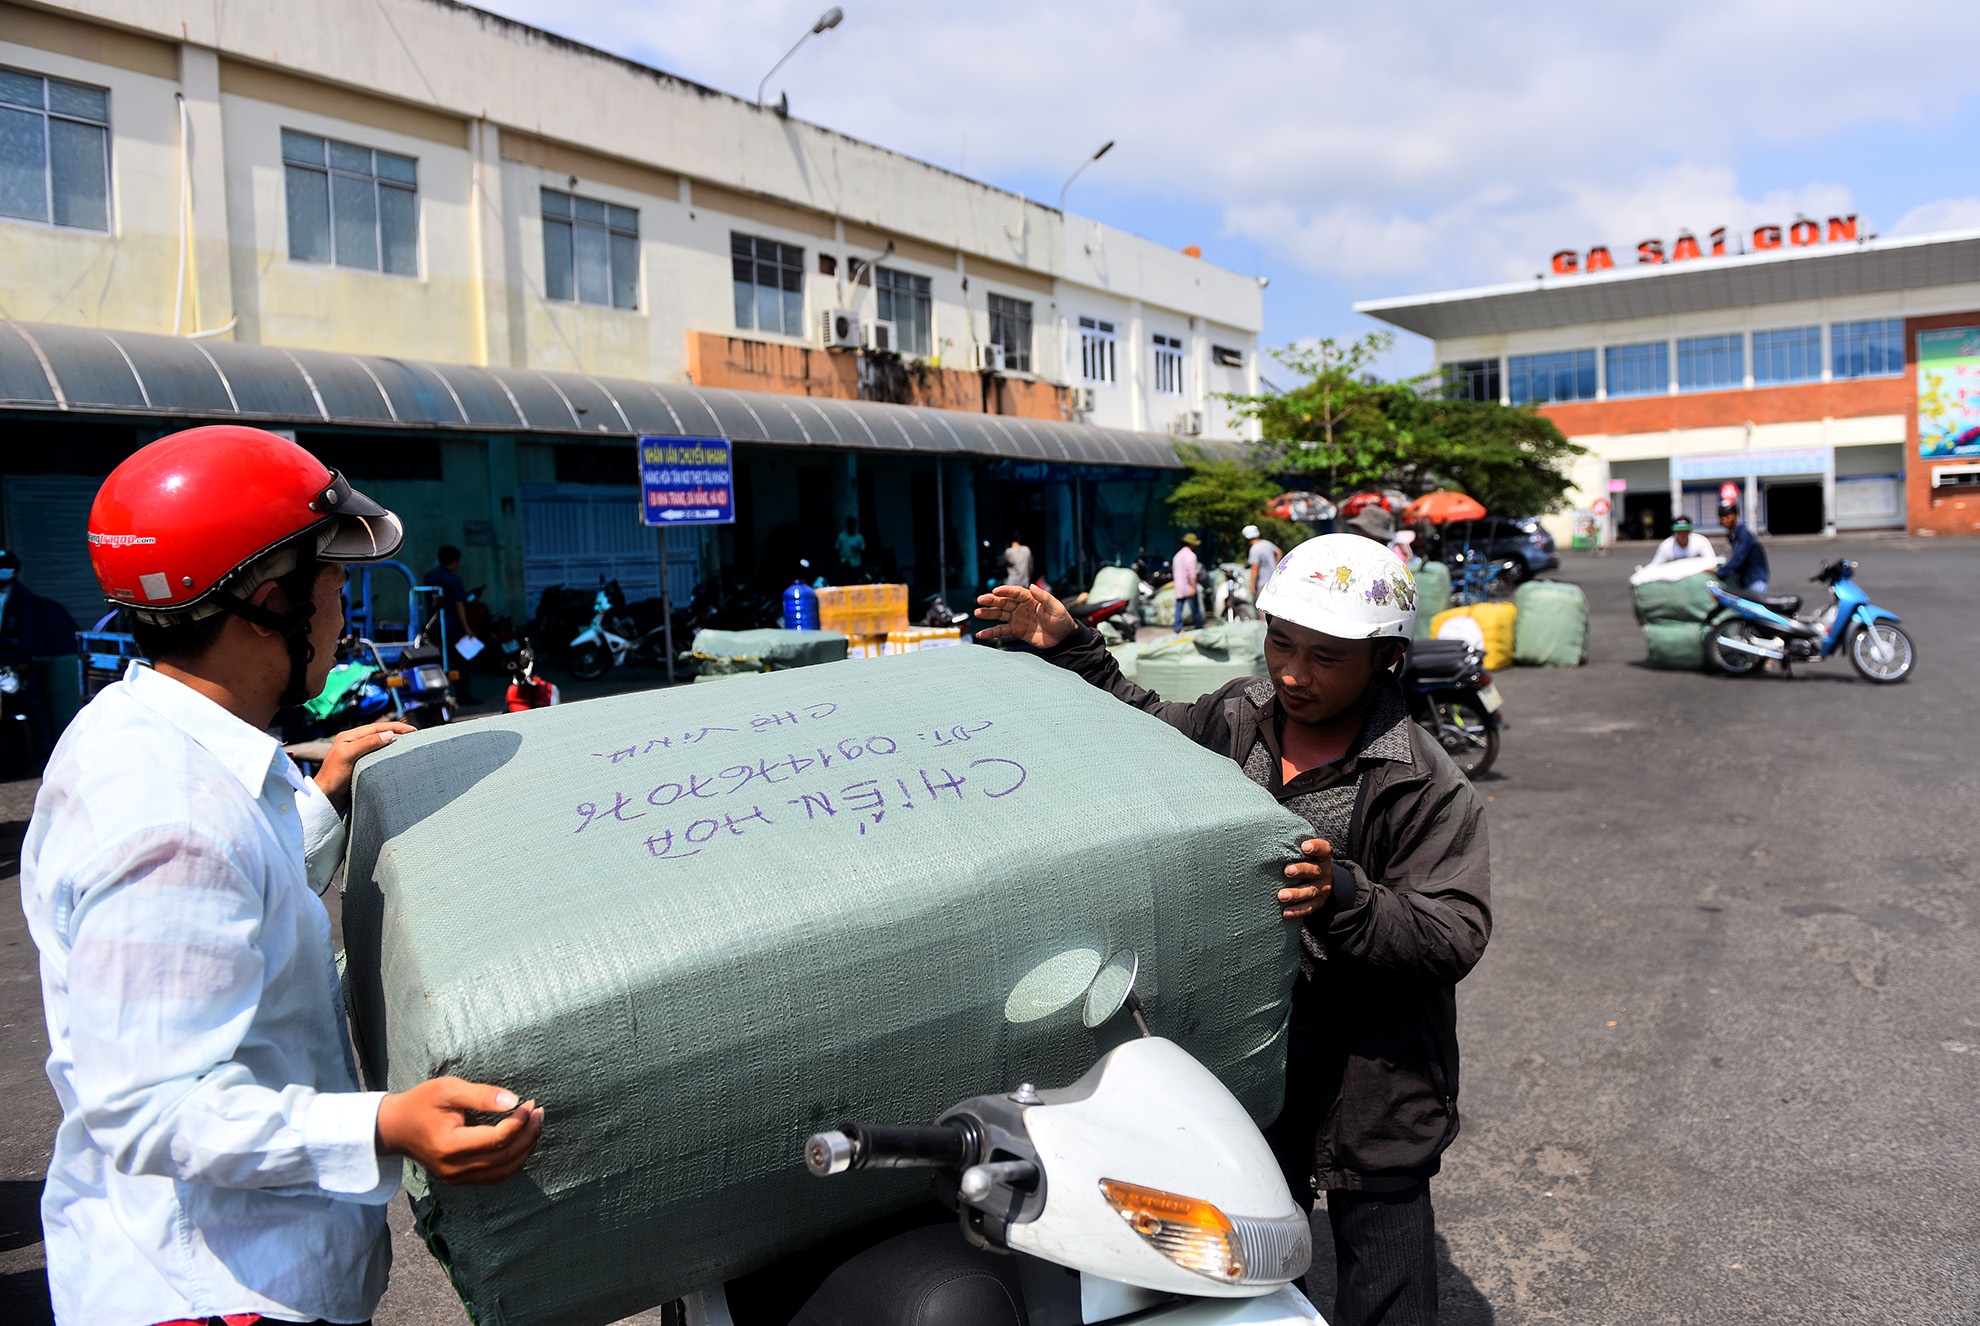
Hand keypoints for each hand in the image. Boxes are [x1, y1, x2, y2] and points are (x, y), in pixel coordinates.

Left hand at [312, 720, 414, 814]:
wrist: (326, 798)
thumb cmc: (332, 777)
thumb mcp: (348, 755)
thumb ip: (366, 743)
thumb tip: (388, 734)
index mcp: (348, 737)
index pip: (376, 727)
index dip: (394, 727)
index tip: (411, 731)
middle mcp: (353, 743)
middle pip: (378, 733)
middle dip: (396, 732)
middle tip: (413, 735)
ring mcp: (356, 754)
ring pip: (379, 744)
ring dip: (393, 742)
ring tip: (407, 744)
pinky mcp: (360, 766)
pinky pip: (377, 755)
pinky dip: (388, 753)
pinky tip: (395, 757)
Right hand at [376, 1077, 544, 1185]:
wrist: (394, 1128)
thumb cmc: (421, 1103)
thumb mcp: (448, 1089)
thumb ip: (481, 1095)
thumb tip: (514, 1101)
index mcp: (451, 1145)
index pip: (497, 1139)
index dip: (520, 1122)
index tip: (529, 1103)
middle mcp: (455, 1167)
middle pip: (505, 1157)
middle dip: (528, 1135)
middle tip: (539, 1113)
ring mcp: (456, 1177)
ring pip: (503, 1171)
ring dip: (525, 1150)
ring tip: (536, 1126)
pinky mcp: (458, 1179)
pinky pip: (494, 1176)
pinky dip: (512, 1161)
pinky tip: (521, 1143)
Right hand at [973, 585, 1076, 647]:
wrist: (1063, 638)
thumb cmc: (1061, 620)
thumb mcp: (1055, 607)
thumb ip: (1044, 597)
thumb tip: (1032, 586)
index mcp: (1030, 599)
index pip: (1015, 593)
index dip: (1006, 591)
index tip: (996, 590)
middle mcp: (1021, 607)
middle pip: (1004, 602)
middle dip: (992, 600)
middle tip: (980, 599)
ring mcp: (1017, 619)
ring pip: (1000, 615)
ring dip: (988, 613)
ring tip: (978, 612)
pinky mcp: (1016, 631)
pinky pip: (1002, 631)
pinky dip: (991, 632)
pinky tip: (981, 634)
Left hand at [1278, 838, 1333, 919]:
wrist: (1323, 880)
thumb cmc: (1305, 860)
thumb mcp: (1305, 850)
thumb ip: (1292, 842)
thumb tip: (1268, 823)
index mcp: (1322, 856)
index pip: (1323, 849)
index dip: (1315, 847)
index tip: (1304, 846)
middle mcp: (1324, 872)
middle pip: (1314, 870)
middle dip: (1300, 870)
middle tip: (1286, 871)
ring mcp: (1322, 888)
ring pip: (1310, 891)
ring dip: (1296, 893)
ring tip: (1281, 895)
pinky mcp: (1318, 903)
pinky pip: (1308, 908)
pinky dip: (1297, 911)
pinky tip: (1285, 912)